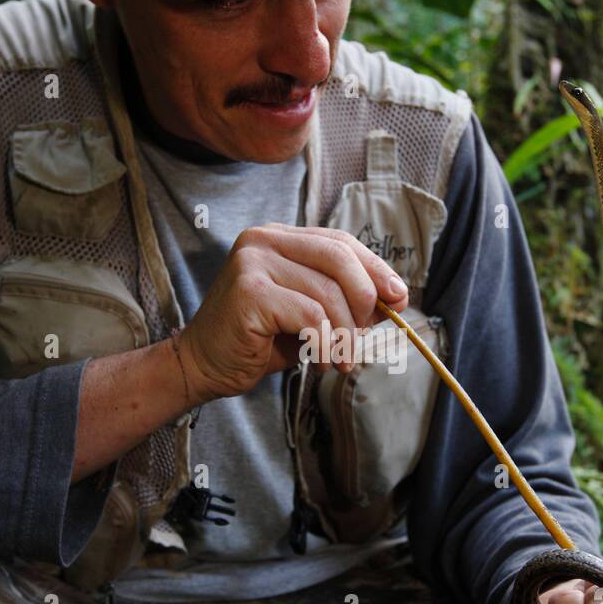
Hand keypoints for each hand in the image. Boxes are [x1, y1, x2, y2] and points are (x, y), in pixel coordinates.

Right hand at [178, 223, 410, 401]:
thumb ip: (346, 301)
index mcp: (279, 238)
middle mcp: (263, 239)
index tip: (398, 299)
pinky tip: (320, 360)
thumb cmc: (259, 341)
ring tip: (339, 360)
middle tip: (364, 336)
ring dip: (344, 334)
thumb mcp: (310, 316)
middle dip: (365, 299)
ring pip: (327, 293)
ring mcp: (252, 262)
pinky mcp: (249, 292)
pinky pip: (309, 315)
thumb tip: (397, 297)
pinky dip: (325, 343)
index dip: (375, 269)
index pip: (340, 242)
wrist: (204, 365)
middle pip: (339, 257)